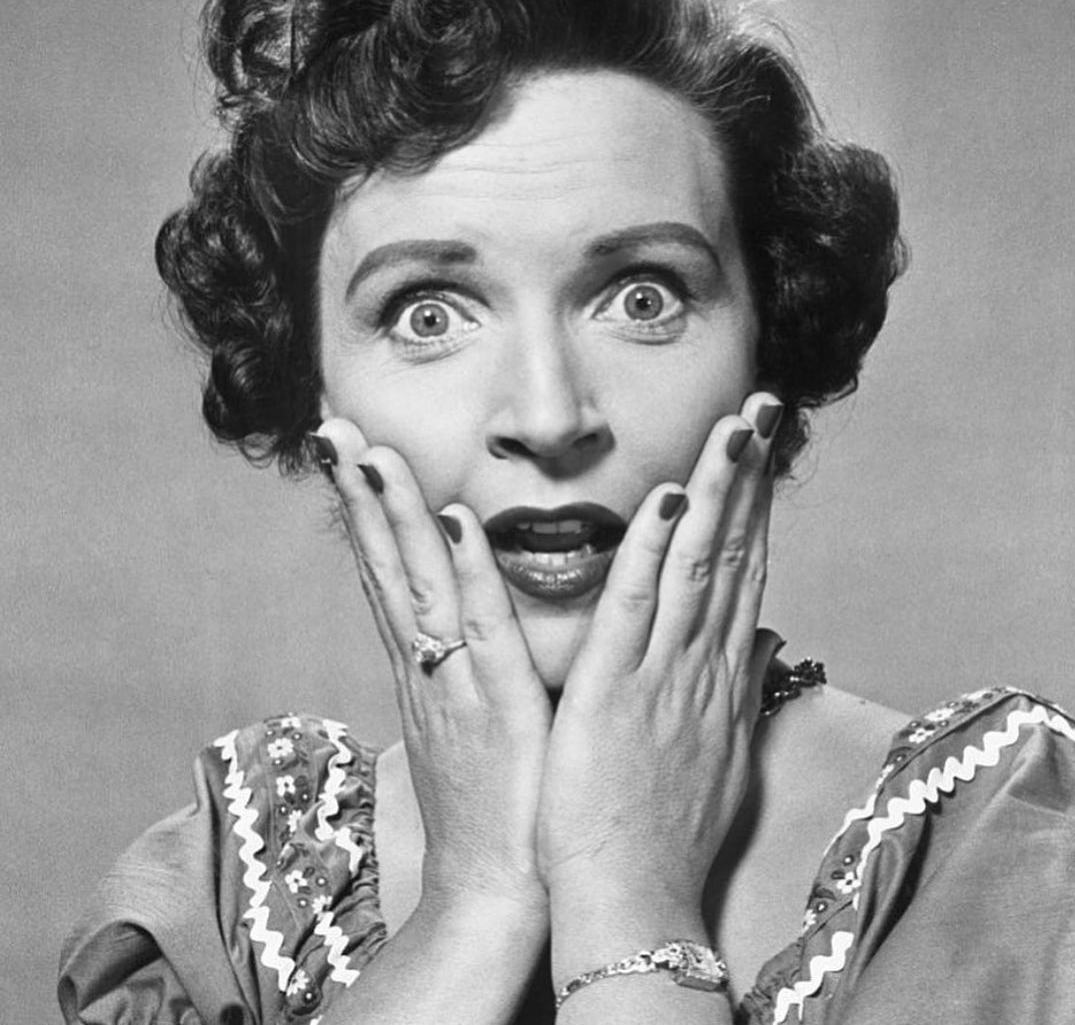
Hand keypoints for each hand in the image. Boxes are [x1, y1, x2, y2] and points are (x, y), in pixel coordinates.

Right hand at [315, 419, 551, 920]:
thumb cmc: (491, 800)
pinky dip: (467, 569)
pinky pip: (481, 623)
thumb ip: (463, 660)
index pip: (388, 573)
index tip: (349, 454)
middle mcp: (426, 663)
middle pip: (387, 565)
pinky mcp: (499, 699)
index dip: (366, 513)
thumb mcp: (466, 717)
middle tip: (333, 429)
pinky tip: (454, 518)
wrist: (492, 887)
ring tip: (369, 451)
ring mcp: (455, 679)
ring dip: (394, 514)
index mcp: (422, 664)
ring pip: (420, 580)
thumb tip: (463, 617)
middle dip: (359, 495)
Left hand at [537, 393, 782, 914]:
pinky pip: (636, 608)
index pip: (742, 571)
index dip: (754, 506)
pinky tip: (669, 498)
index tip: (759, 453)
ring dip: (716, 490)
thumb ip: (741, 687)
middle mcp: (702, 664)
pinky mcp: (613, 690)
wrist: (634, 897)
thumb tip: (763, 640)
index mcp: (718, 675)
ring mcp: (662, 673)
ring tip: (733, 425)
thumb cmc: (669, 828)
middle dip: (748, 476)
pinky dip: (655, 551)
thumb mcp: (720, 755)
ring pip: (697, 564)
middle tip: (762, 408)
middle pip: (733, 551)